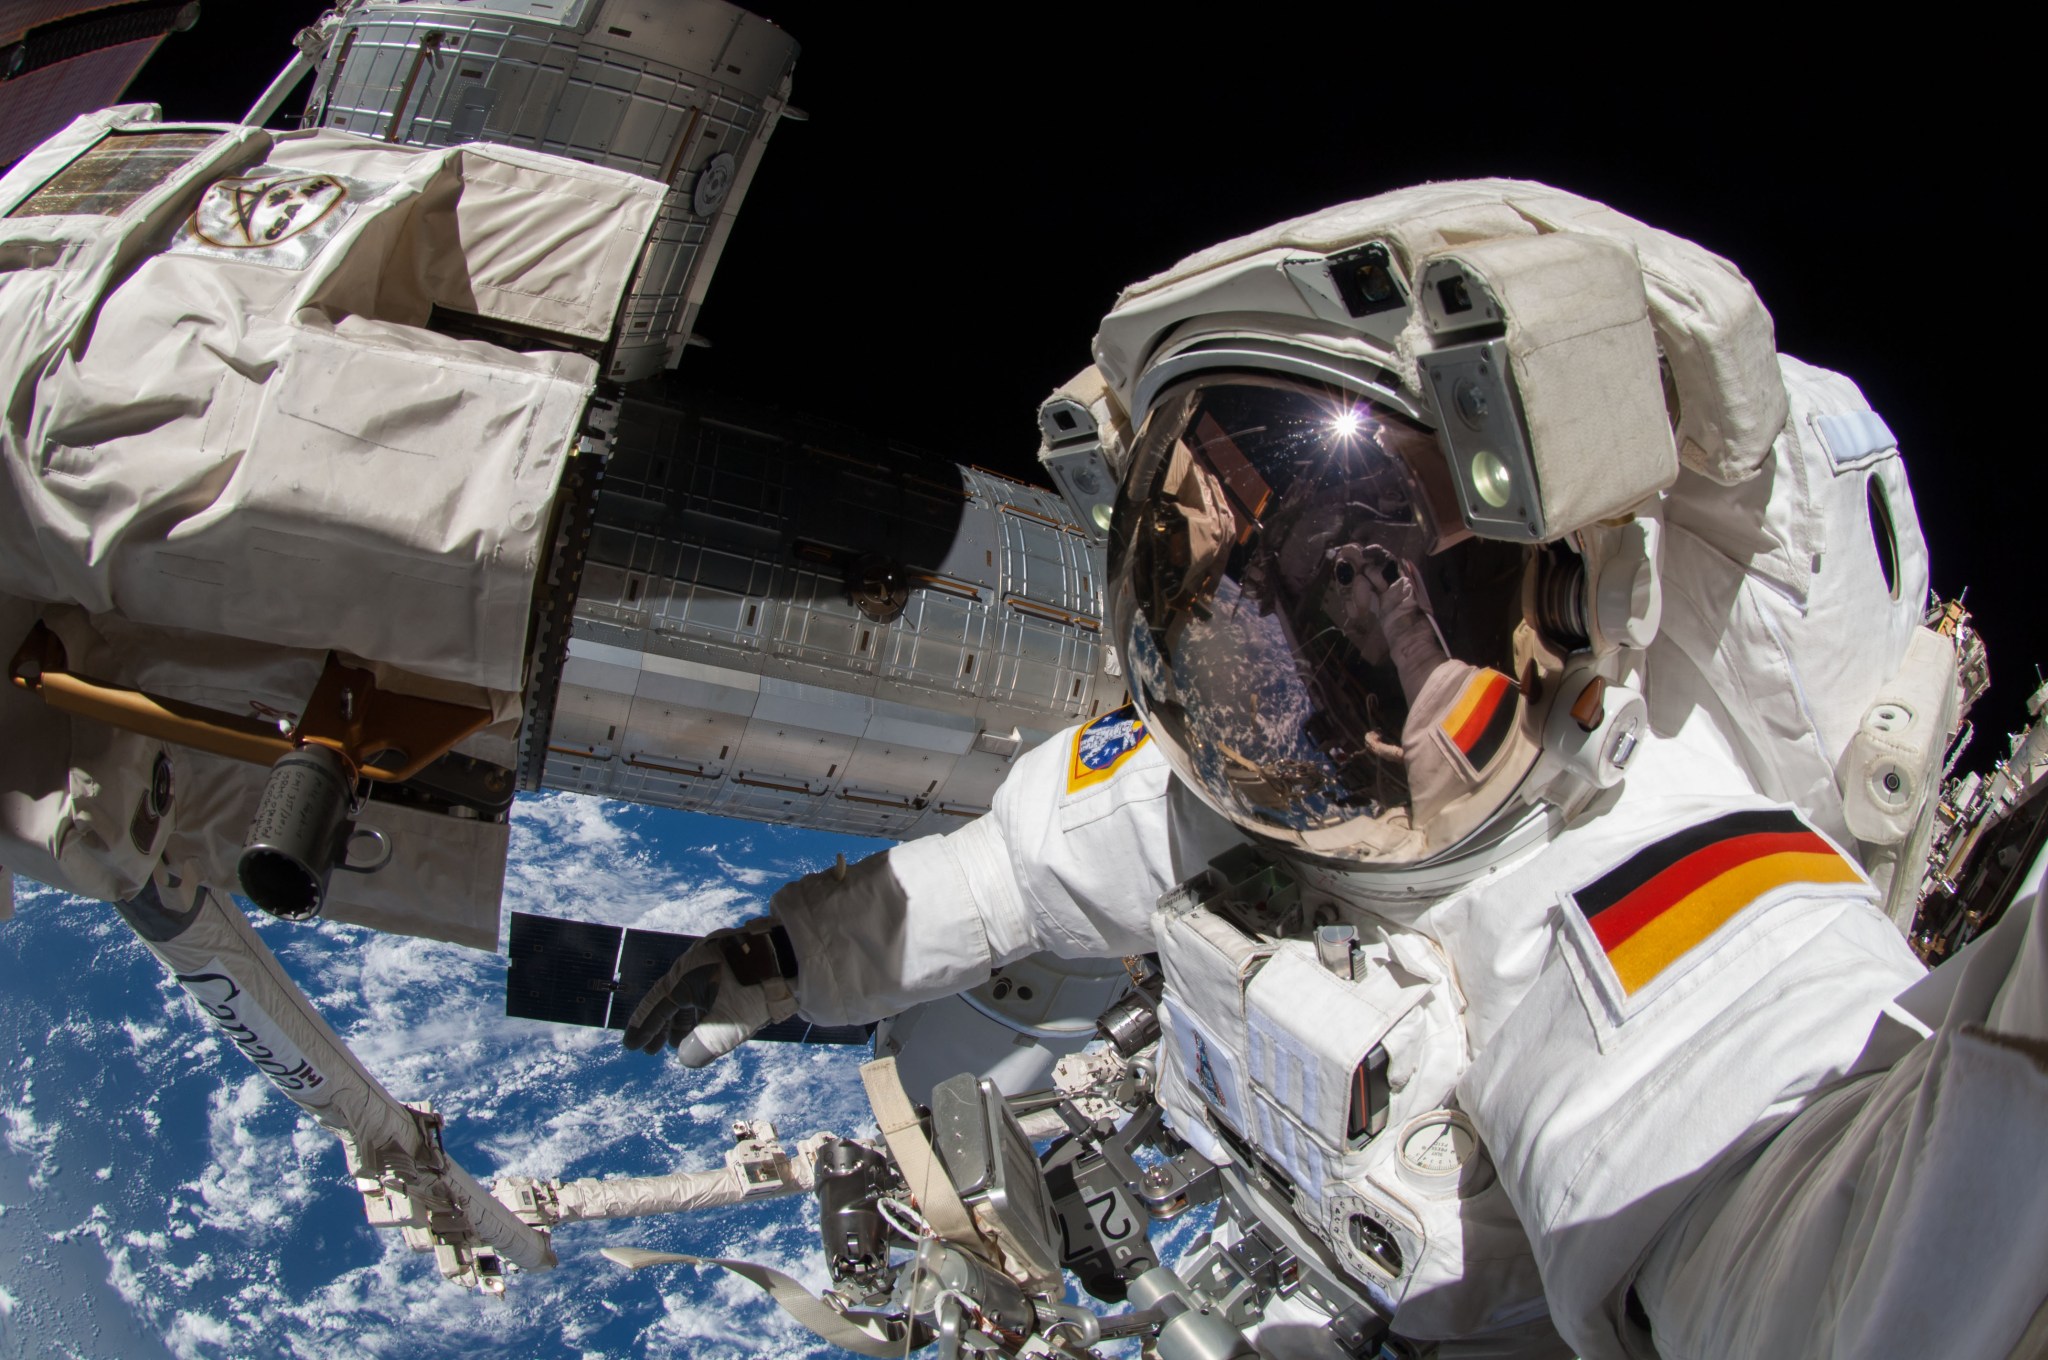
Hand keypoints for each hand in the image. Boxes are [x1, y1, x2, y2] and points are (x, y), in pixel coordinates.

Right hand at [621, 919, 797, 1066]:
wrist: (795, 955)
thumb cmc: (758, 987)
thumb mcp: (728, 1024)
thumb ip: (703, 1046)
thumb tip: (686, 1059)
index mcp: (687, 974)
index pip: (657, 1005)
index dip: (644, 1027)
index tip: (631, 1045)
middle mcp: (698, 964)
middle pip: (672, 999)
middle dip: (662, 1026)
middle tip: (653, 1050)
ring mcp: (717, 962)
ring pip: (693, 995)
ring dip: (684, 1020)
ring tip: (679, 1042)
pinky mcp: (736, 964)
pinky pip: (709, 990)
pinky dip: (702, 1009)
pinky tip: (707, 1022)